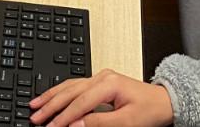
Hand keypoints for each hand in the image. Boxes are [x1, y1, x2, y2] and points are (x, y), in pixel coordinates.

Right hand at [29, 70, 172, 126]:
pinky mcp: (100, 82)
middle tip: (35, 117)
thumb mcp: (126, 121)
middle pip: (70, 90)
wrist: (164, 101)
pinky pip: (76, 86)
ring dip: (52, 96)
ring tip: (35, 105)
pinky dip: (61, 93)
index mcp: (109, 83)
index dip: (63, 117)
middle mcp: (102, 77)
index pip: (80, 103)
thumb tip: (75, 124)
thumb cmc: (150, 110)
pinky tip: (51, 97)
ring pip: (70, 85)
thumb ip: (99, 122)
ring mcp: (100, 77)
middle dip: (51, 104)